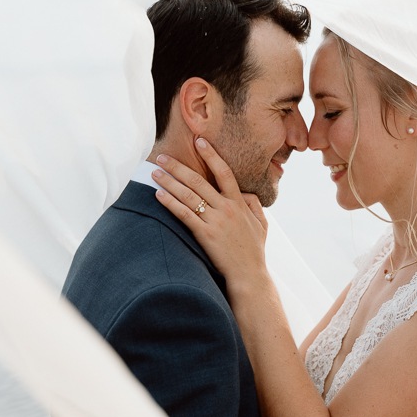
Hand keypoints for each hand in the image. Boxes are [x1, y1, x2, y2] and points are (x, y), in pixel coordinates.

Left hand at [153, 140, 267, 285]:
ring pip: (188, 196)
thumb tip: (246, 192)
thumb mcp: (262, 224)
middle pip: (199, 181)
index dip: (211, 155)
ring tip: (154, 173)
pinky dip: (170, 203)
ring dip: (169, 182)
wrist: (249, 275)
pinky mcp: (205, 235)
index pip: (224, 172)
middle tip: (162, 156)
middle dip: (178, 167)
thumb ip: (254, 204)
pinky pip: (185, 215)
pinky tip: (158, 195)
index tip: (199, 141)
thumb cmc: (254, 251)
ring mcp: (215, 221)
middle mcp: (227, 208)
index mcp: (240, 203)